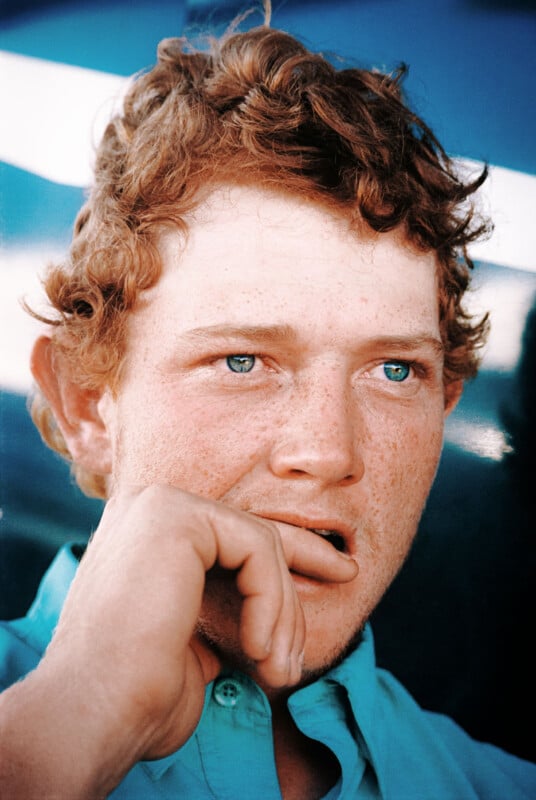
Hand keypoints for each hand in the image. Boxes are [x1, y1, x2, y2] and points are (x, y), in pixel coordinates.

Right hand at [0, 486, 356, 797]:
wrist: (95, 712)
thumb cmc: (139, 691)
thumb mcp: (195, 637)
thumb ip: (225, 606)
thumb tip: (274, 608)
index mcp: (147, 535)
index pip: (233, 534)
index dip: (287, 554)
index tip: (334, 571)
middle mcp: (147, 507)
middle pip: (251, 530)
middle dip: (305, 557)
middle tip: (347, 575)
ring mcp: (157, 505)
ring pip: (261, 543)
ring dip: (283, 611)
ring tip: (279, 669)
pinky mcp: (174, 516)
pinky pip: (257, 549)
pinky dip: (271, 603)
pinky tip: (257, 648)